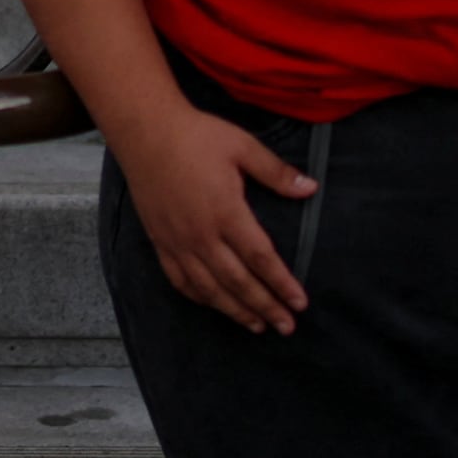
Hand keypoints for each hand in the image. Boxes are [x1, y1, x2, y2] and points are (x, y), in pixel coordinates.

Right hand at [117, 99, 317, 334]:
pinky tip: (215, 305)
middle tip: (286, 327)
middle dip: (265, 307)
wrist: (145, 131)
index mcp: (226, 212)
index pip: (261, 259)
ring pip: (209, 288)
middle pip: (238, 282)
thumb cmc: (197, 136)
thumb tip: (311, 189)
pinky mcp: (160, 241)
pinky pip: (180, 280)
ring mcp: (178, 241)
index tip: (300, 303)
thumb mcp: (243, 147)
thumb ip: (277, 173)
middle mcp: (201, 235)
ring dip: (235, 311)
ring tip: (257, 326)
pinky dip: (200, 298)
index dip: (282, 284)